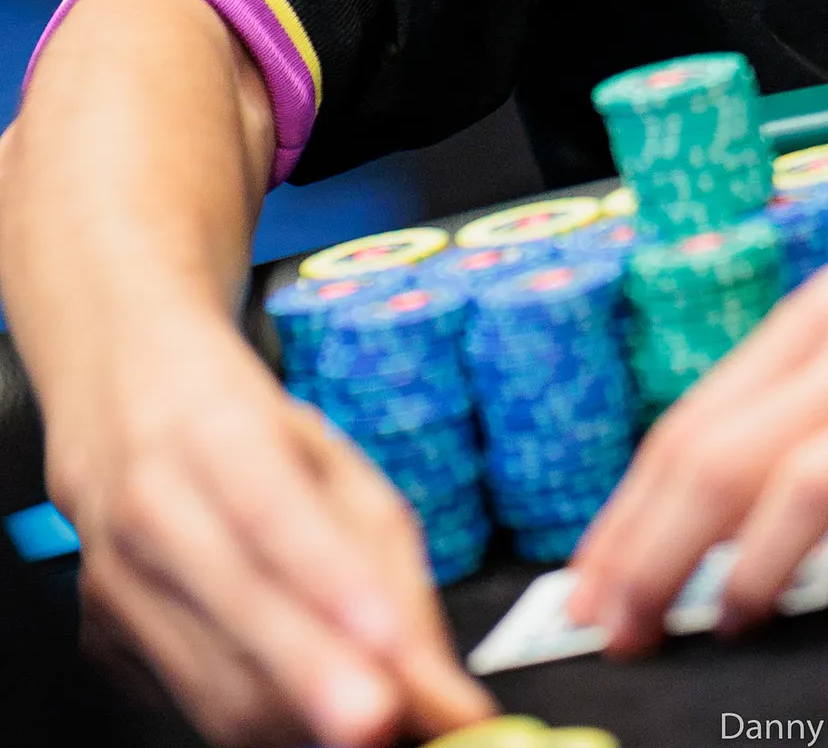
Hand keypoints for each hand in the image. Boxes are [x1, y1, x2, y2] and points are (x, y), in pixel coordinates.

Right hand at [48, 305, 494, 746]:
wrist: (119, 402)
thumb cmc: (238, 423)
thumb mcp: (326, 454)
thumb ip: (384, 553)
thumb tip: (435, 672)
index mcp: (214, 434)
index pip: (271, 512)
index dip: (329, 580)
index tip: (387, 642)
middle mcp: (152, 508)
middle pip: (241, 610)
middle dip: (318, 678)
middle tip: (387, 719)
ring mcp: (116, 581)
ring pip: (217, 683)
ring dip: (304, 720)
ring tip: (378, 728)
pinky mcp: (102, 639)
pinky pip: (195, 703)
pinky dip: (265, 723)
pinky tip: (311, 716)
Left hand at [570, 132, 827, 652]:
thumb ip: (818, 392)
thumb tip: (719, 492)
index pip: (695, 420)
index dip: (629, 516)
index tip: (591, 587)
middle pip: (726, 456)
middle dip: (654, 554)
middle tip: (618, 626)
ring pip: (807, 484)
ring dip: (748, 567)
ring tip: (726, 619)